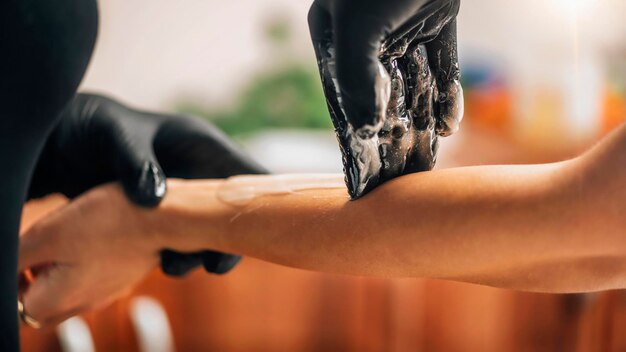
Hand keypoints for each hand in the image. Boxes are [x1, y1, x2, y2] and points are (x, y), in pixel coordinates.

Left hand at [19, 184, 160, 324]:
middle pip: (41, 304)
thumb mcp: (49, 234)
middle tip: (38, 247)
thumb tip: (4, 268)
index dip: (11, 277)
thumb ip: (15, 256)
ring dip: (56, 270)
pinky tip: (92, 236)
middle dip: (32, 278)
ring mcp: (107, 291)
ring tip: (64, 238)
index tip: (22, 249)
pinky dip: (81, 264)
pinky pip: (91, 278)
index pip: (16, 303)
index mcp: (60, 300)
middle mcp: (83, 304)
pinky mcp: (123, 276)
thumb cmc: (111, 222)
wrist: (167, 217)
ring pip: (66, 290)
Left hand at [30, 93, 266, 275]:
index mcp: (202, 146)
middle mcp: (200, 175)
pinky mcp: (165, 223)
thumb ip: (135, 160)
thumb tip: (155, 198)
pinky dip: (178, 258)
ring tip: (173, 266)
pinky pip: (184, 245)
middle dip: (231, 240)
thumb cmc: (94, 127)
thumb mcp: (113, 134)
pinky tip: (159, 264)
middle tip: (214, 263)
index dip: (260, 200)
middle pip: (236, 212)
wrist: (65, 144)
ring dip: (200, 254)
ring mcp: (185, 202)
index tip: (257, 228)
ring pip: (211, 235)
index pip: (248, 172)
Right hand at [308, 0, 461, 197]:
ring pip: (411, 84)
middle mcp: (366, 36)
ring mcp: (402, 28)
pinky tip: (450, 124)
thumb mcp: (359, 28)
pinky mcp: (437, 20)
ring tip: (429, 154)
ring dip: (421, 119)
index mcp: (335, 36)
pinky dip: (446, 93)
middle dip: (392, 131)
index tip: (365, 167)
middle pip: (378, 95)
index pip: (342, 95)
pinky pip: (440, 64)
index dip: (355, 131)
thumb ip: (355, 78)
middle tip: (402, 170)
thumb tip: (364, 124)